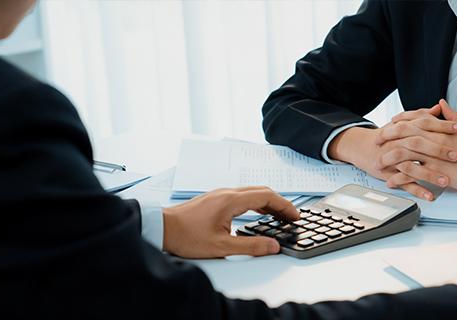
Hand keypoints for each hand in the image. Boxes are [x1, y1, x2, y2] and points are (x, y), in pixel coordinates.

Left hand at [162, 186, 299, 257]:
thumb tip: (273, 246)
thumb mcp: (221, 247)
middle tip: (291, 217)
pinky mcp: (215, 199)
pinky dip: (256, 202)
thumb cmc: (186, 236)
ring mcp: (220, 194)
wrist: (162, 228)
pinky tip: (258, 214)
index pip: (267, 197)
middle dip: (280, 203)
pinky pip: (242, 196)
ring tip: (279, 216)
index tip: (295, 216)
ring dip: (268, 203)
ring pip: (252, 192)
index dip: (285, 206)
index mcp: (231, 201)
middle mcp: (227, 193)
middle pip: (262, 191)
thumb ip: (250, 246)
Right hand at [328, 104, 456, 198]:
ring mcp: (395, 160)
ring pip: (413, 167)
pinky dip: (418, 190)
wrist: (364, 148)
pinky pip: (405, 183)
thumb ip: (423, 115)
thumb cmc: (388, 136)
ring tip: (447, 181)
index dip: (443, 126)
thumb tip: (439, 107)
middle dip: (439, 151)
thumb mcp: (405, 123)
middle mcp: (400, 143)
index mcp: (406, 129)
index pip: (426, 125)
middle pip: (420, 145)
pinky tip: (430, 195)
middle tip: (456, 156)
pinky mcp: (392, 174)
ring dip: (430, 175)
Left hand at [377, 100, 456, 196]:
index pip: (415, 118)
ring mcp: (434, 156)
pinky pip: (411, 174)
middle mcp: (435, 140)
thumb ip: (451, 115)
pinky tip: (392, 181)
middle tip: (377, 141)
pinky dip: (399, 178)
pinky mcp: (435, 172)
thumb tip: (442, 102)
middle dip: (388, 136)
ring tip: (380, 164)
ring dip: (389, 158)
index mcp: (440, 129)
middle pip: (404, 133)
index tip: (391, 123)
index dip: (400, 120)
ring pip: (404, 153)